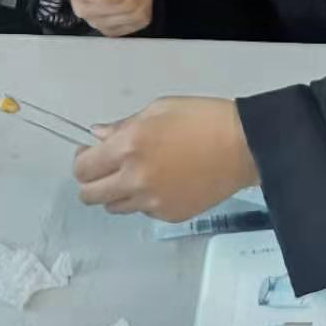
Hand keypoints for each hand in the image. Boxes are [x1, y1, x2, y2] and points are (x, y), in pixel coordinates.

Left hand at [74, 96, 259, 221]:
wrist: (243, 146)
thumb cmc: (202, 118)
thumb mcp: (158, 109)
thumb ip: (123, 126)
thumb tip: (98, 136)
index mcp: (128, 147)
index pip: (83, 169)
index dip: (82, 161)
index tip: (89, 153)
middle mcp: (135, 179)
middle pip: (90, 195)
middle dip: (91, 182)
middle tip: (105, 168)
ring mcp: (152, 203)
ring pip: (114, 207)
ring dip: (116, 192)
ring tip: (136, 175)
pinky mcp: (169, 216)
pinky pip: (143, 212)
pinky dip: (144, 200)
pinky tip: (162, 182)